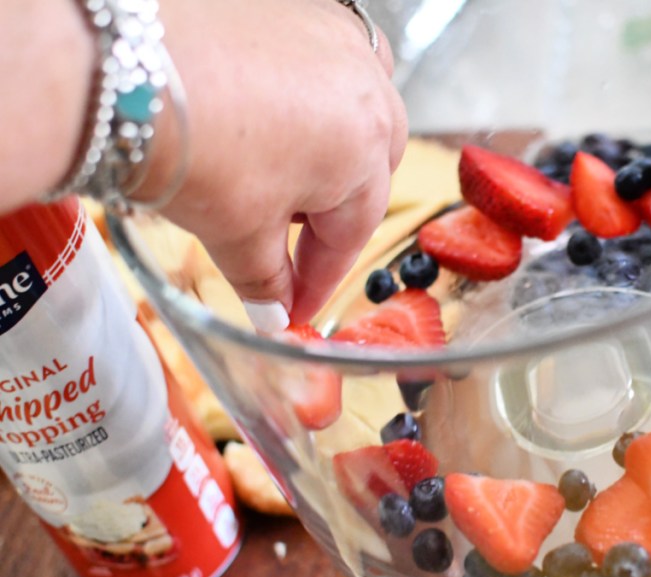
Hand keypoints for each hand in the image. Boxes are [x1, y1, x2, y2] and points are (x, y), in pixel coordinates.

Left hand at [142, 0, 406, 327]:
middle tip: (284, 241)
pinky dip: (310, 93)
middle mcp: (368, 89)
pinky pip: (325, 61)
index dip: (320, 280)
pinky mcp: (299, 8)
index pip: (352, 235)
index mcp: (367, 151)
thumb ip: (267, 280)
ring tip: (277, 170)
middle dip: (330, 211)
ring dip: (330, 147)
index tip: (297, 305)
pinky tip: (271, 109)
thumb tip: (274, 309)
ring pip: (355, 110)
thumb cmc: (189, 139)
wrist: (120, 66)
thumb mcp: (235, 232)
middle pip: (366, 169)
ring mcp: (335, 40)